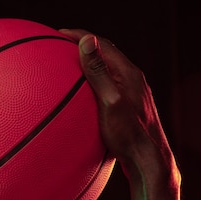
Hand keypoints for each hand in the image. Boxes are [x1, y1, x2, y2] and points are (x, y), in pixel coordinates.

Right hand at [60, 29, 176, 181]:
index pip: (102, 45)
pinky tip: (79, 97)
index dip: (80, 36)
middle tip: (59, 47)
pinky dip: (90, 84)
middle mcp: (131, 80)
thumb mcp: (109, 101)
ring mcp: (130, 94)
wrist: (147, 159)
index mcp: (128, 73)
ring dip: (87, 65)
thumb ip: (98, 72)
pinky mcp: (127, 107)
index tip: (59, 35)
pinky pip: (106, 87)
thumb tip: (87, 41)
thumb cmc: (128, 134)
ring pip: (106, 71)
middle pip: (104, 55)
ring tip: (66, 67)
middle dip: (82, 47)